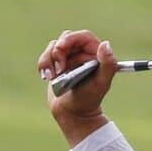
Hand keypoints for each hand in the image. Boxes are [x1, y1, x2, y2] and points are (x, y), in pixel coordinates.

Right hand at [37, 30, 117, 145]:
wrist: (73, 114)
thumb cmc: (89, 100)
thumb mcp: (101, 83)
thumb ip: (107, 65)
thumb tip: (105, 44)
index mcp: (97, 56)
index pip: (84, 36)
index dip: (71, 38)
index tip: (61, 47)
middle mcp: (84, 54)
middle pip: (66, 39)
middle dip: (58, 52)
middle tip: (60, 69)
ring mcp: (70, 58)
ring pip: (54, 46)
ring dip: (49, 59)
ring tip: (53, 77)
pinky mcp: (57, 64)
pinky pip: (46, 55)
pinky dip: (44, 64)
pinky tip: (47, 77)